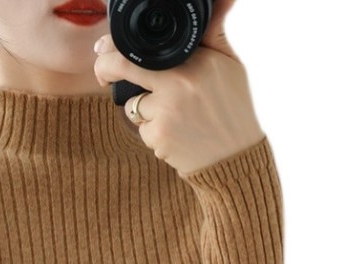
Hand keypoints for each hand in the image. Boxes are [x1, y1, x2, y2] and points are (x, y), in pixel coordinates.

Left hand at [93, 0, 264, 174]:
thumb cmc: (233, 108)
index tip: (103, 49)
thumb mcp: (229, 64)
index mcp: (195, 61)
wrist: (235, 157)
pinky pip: (141, 129)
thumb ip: (213, 33)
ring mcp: (165, 111)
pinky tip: (175, 134)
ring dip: (144, 109)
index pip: (143, 47)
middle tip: (102, 75)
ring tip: (175, 116)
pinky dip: (152, 132)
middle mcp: (178, 83)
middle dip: (105, 70)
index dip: (115, 48)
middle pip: (123, 68)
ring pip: (133, 104)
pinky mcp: (158, 137)